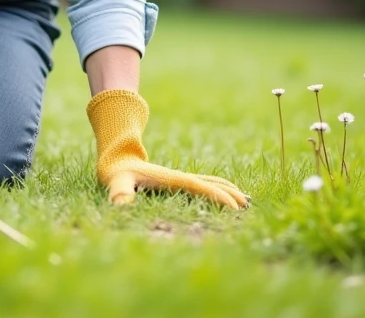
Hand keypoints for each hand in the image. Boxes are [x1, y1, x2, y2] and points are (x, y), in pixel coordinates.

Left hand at [86, 89, 248, 208]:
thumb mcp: (116, 182)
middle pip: (211, 183)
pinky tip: (225, 195)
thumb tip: (121, 203)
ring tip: (246, 200)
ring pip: (210, 182)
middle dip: (229, 193)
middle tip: (249, 207)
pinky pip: (204, 184)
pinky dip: (218, 188)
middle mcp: (180, 177)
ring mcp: (180, 177)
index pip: (199, 187)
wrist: (117, 156)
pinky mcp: (178, 180)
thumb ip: (120, 192)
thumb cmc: (116, 173)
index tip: (234, 207)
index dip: (216, 196)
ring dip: (227, 190)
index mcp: (171, 178)